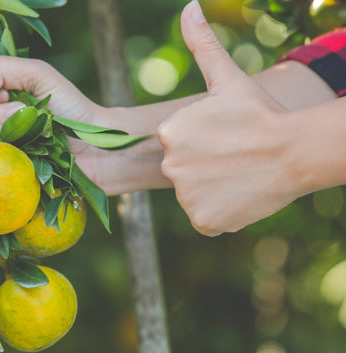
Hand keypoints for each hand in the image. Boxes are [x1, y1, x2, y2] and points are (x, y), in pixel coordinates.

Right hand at [0, 56, 160, 194]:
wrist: (100, 148)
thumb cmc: (72, 108)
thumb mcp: (39, 75)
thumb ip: (0, 69)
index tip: (11, 96)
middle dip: (1, 115)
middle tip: (29, 113)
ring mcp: (2, 153)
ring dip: (10, 134)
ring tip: (38, 134)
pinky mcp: (10, 175)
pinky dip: (12, 156)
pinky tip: (32, 153)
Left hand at [158, 1, 303, 235]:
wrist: (295, 152)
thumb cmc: (260, 114)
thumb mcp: (227, 78)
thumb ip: (202, 45)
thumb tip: (188, 7)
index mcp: (168, 132)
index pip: (178, 144)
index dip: (205, 142)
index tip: (226, 137)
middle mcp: (168, 165)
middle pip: (184, 170)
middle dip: (205, 165)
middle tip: (234, 156)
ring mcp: (186, 196)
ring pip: (194, 193)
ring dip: (213, 187)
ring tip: (238, 174)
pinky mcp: (202, 221)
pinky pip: (205, 216)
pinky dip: (219, 210)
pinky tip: (238, 194)